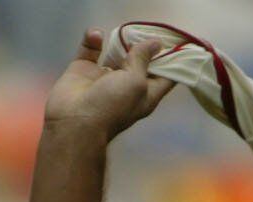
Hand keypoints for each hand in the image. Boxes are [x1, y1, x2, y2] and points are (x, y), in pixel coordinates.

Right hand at [43, 29, 173, 136]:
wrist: (74, 122)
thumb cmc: (112, 106)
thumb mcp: (136, 82)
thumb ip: (143, 59)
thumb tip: (156, 44)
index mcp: (146, 95)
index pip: (165, 77)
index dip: (173, 61)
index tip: (178, 43)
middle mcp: (127, 86)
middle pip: (141, 63)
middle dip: (145, 46)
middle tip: (148, 28)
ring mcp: (104, 78)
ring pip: (116, 54)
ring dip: (119, 42)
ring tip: (124, 30)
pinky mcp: (84, 70)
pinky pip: (90, 50)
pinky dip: (93, 40)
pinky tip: (97, 35)